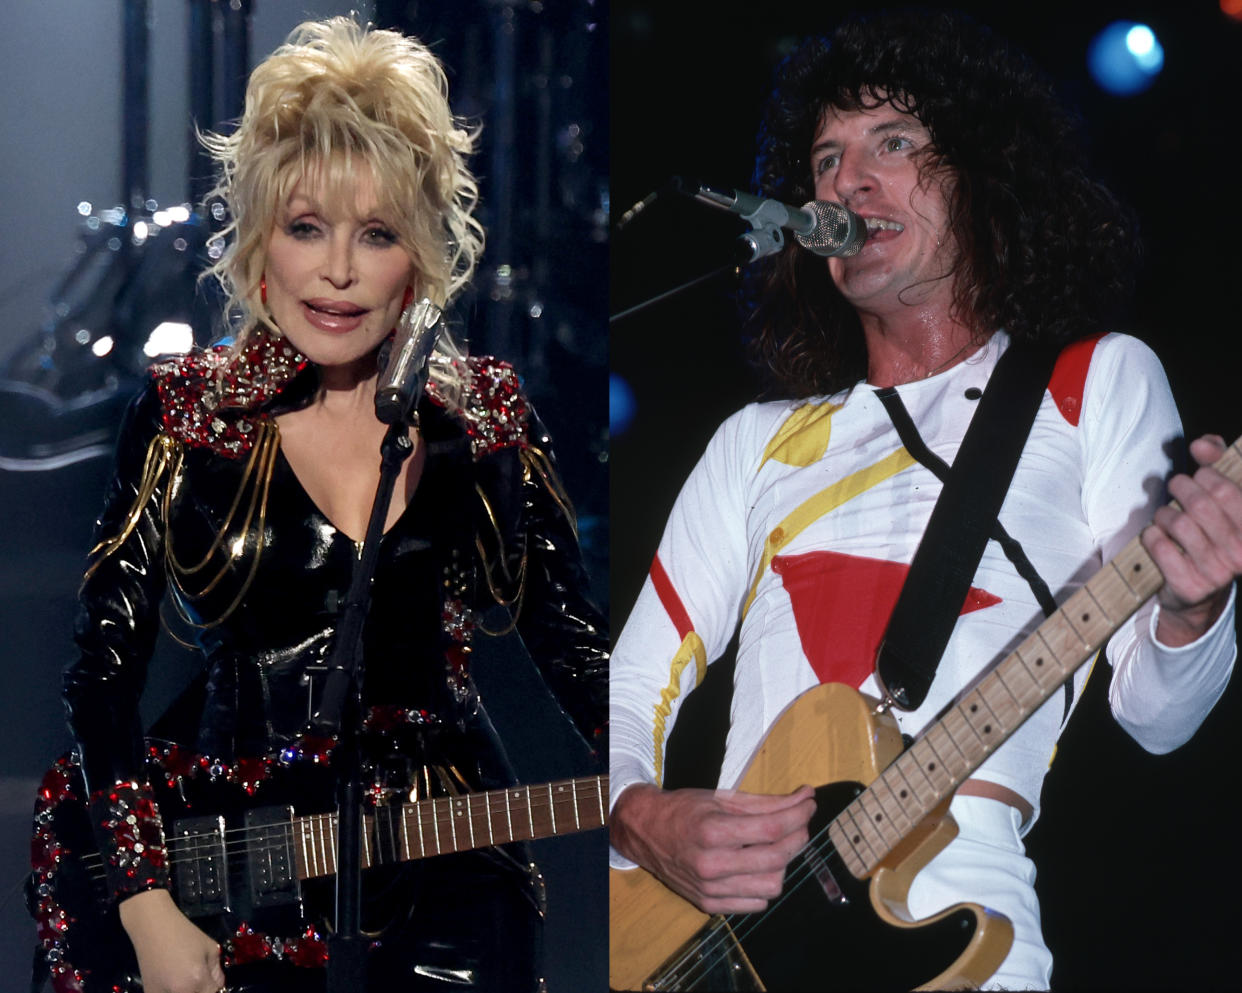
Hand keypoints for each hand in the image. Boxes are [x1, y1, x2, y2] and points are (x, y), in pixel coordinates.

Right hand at [118, 889, 224, 992]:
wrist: (153, 928)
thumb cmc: (184, 934)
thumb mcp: (210, 948)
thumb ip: (216, 971)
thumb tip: (217, 986)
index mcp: (197, 981)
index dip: (216, 988)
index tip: (213, 980)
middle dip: (203, 990)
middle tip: (201, 978)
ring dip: (189, 990)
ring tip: (186, 977)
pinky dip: (174, 990)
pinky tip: (173, 980)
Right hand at [611, 782, 815, 913]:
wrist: (647, 832)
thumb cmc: (685, 810)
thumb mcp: (723, 798)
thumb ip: (767, 802)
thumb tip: (805, 797)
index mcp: (713, 831)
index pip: (772, 828)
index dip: (799, 815)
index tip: (809, 804)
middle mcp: (712, 864)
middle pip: (777, 858)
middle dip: (798, 837)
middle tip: (799, 823)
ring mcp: (710, 888)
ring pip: (771, 885)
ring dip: (783, 864)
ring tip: (776, 846)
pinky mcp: (709, 904)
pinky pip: (755, 904)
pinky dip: (764, 885)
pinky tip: (758, 866)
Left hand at [1142, 434, 1241, 645]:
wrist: (1200, 591)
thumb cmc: (1211, 533)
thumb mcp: (1223, 498)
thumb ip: (1217, 463)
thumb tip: (1202, 444)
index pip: (1226, 488)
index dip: (1207, 474)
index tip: (1201, 475)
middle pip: (1199, 503)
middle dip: (1181, 488)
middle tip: (1177, 488)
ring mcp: (1218, 572)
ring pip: (1176, 522)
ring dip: (1163, 513)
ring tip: (1166, 517)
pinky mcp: (1191, 586)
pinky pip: (1159, 545)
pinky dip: (1150, 535)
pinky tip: (1156, 536)